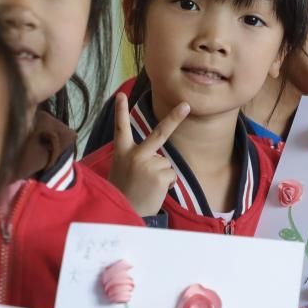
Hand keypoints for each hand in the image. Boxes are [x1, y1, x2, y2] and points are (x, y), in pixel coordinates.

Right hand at [108, 92, 189, 215]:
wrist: (124, 213)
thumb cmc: (124, 192)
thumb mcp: (122, 170)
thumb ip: (136, 157)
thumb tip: (160, 157)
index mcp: (122, 153)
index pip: (120, 128)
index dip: (120, 111)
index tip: (120, 95)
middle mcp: (135, 156)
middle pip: (159, 133)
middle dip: (174, 118)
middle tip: (187, 104)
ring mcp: (148, 165)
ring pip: (165, 163)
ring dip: (161, 175)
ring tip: (147, 186)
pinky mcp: (160, 176)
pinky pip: (171, 175)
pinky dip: (167, 184)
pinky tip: (153, 192)